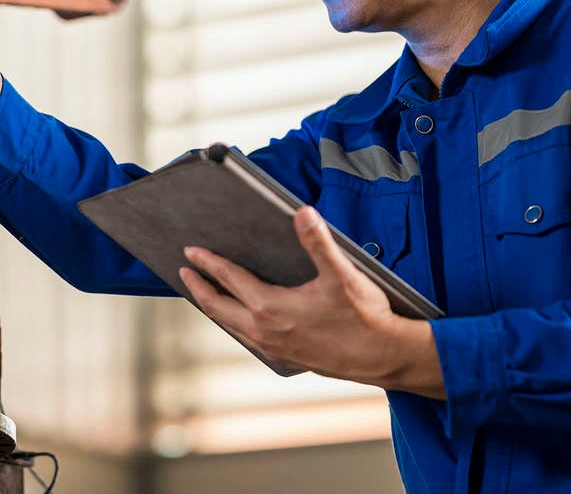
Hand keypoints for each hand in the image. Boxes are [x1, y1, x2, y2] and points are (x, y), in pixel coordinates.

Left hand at [179, 205, 444, 396]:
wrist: (386, 358)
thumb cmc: (366, 317)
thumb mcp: (342, 274)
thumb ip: (319, 242)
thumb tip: (302, 212)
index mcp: (271, 308)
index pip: (229, 279)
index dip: (208, 263)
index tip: (190, 251)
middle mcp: (265, 331)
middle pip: (219, 308)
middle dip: (199, 288)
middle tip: (184, 272)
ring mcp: (274, 348)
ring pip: (232, 326)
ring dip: (215, 307)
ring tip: (205, 294)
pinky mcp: (287, 358)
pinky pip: (248, 338)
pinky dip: (234, 323)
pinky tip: (241, 318)